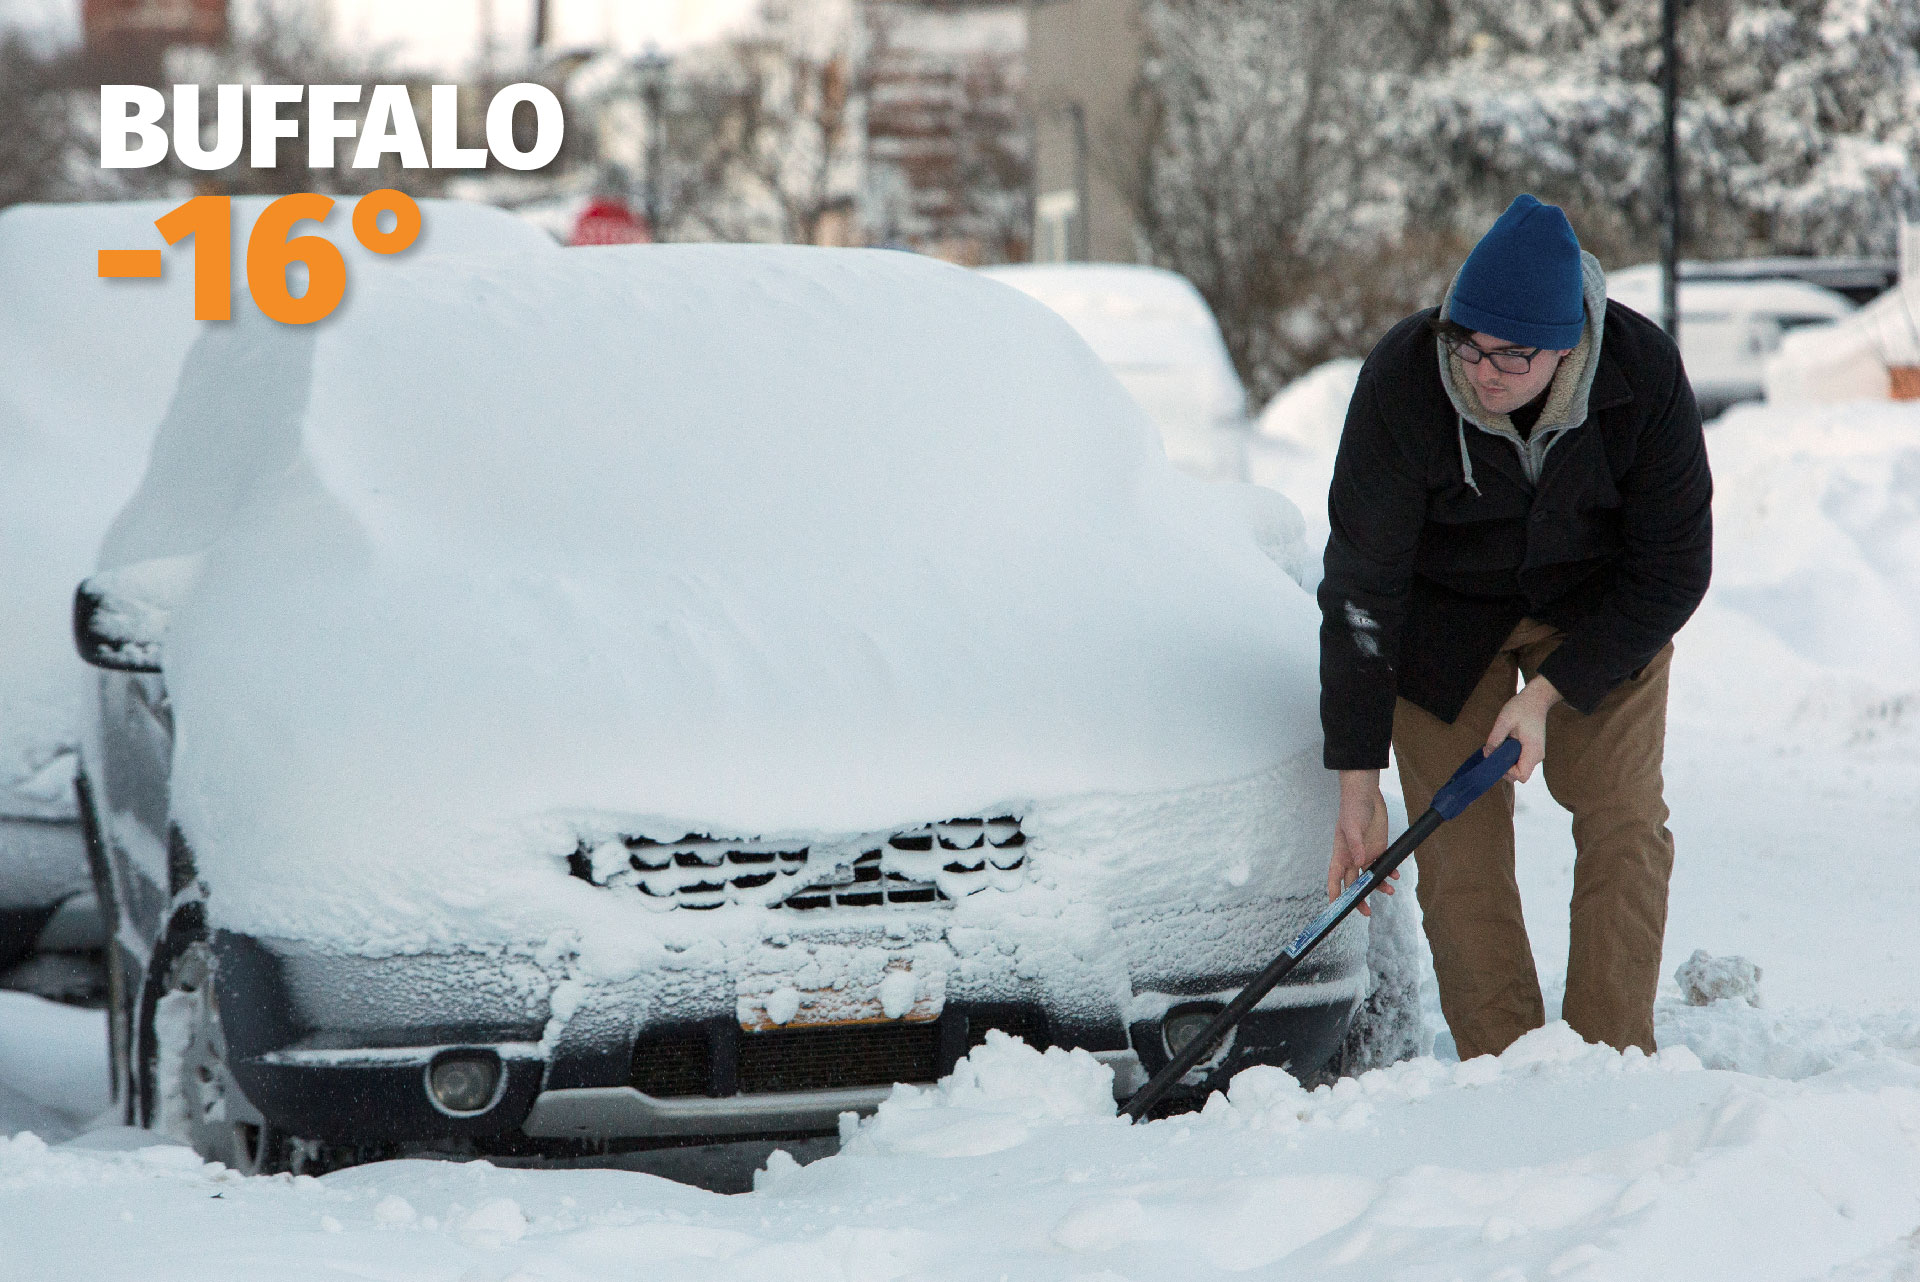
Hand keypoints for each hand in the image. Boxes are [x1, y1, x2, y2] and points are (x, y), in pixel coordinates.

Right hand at [1328, 769, 1395, 916]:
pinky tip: (1396, 874)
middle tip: (1366, 912)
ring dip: (1379, 886)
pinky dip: (1390, 872)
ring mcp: (1366, 854)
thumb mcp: (1352, 826)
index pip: (1335, 878)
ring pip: (1371, 877)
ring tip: (1390, 891)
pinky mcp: (1379, 848)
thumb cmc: (1352, 808)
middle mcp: (1352, 858)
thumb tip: (1359, 863)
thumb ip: (1356, 845)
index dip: (1334, 894)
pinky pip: (1384, 865)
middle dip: (1359, 898)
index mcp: (1341, 854)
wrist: (1367, 795)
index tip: (1336, 909)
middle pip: (1353, 883)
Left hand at [1486, 674, 1561, 782]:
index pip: (1521, 776)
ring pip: (1519, 768)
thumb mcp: (1504, 721)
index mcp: (1532, 750)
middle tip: (1494, 752)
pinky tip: (1506, 743)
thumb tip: (1487, 754)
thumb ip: (1495, 739)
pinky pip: (1520, 760)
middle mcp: (1537, 756)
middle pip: (1520, 774)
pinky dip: (1511, 756)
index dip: (1507, 772)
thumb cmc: (1522, 708)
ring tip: (1501, 744)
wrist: (1536, 700)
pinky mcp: (1532, 750)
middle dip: (1504, 767)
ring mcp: (1536, 754)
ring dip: (1507, 761)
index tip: (1497, 759)